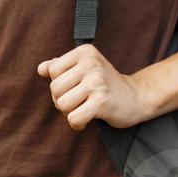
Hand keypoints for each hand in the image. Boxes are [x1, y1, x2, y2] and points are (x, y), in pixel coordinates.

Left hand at [36, 44, 151, 130]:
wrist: (137, 97)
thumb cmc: (105, 84)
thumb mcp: (85, 68)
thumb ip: (62, 66)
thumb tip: (40, 69)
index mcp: (85, 52)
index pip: (52, 70)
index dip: (58, 84)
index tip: (74, 88)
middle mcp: (91, 63)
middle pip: (55, 88)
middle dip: (62, 100)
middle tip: (79, 102)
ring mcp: (97, 82)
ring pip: (62, 104)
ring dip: (70, 112)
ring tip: (84, 108)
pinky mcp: (102, 101)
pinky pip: (73, 118)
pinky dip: (77, 124)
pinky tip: (87, 120)